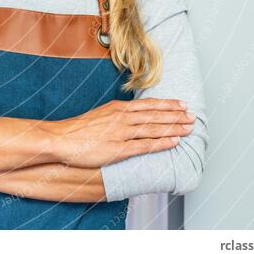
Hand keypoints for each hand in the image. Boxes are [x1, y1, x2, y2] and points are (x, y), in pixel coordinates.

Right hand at [42, 98, 195, 167]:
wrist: (60, 139)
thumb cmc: (77, 130)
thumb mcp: (99, 116)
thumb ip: (116, 116)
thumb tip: (129, 116)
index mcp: (118, 108)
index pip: (148, 104)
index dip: (167, 105)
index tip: (181, 104)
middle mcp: (122, 118)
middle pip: (155, 115)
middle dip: (176, 115)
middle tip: (192, 116)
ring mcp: (121, 133)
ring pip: (154, 128)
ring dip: (174, 127)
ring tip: (188, 127)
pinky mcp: (118, 149)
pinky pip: (145, 145)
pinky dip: (161, 143)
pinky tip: (174, 142)